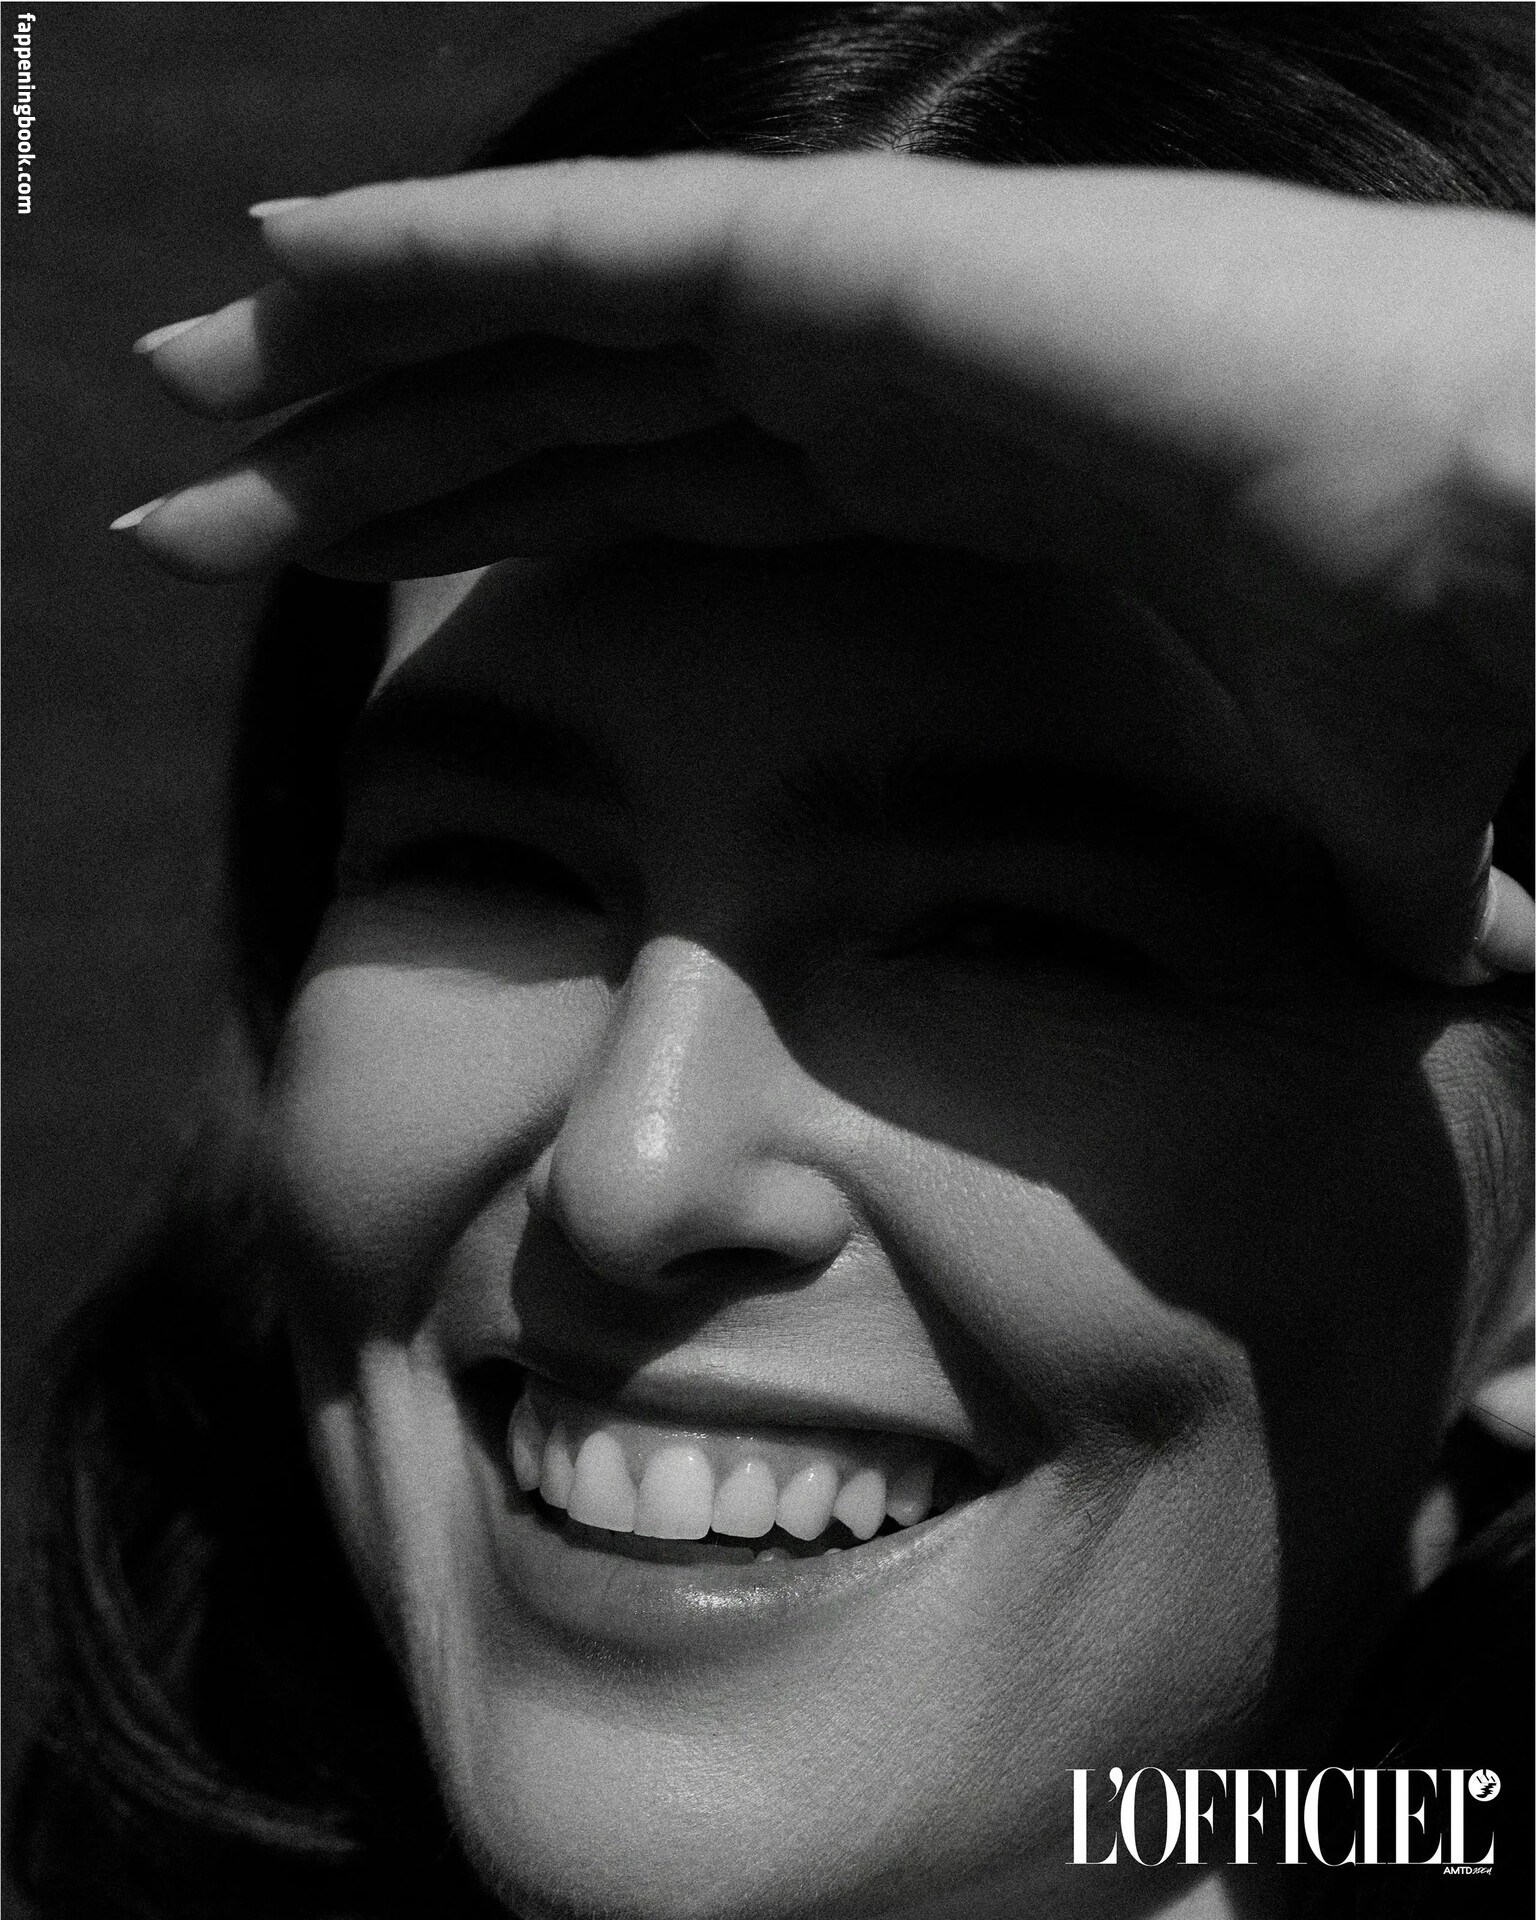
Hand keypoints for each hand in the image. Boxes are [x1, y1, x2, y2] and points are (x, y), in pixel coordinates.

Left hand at [117, 154, 1534, 982]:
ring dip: (355, 350)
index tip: (356, 584)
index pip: (659, 500)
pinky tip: (281, 263)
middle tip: (200, 504)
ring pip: (543, 320)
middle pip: (557, 412)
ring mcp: (852, 305)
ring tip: (185, 378)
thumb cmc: (1412, 646)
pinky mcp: (855, 258)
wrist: (1512, 530)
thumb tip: (1444, 986)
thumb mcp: (1265, 798)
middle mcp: (866, 379)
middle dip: (374, 456)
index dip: (502, 528)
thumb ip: (1292, 868)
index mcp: (931, 480)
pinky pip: (593, 248)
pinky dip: (434, 247)